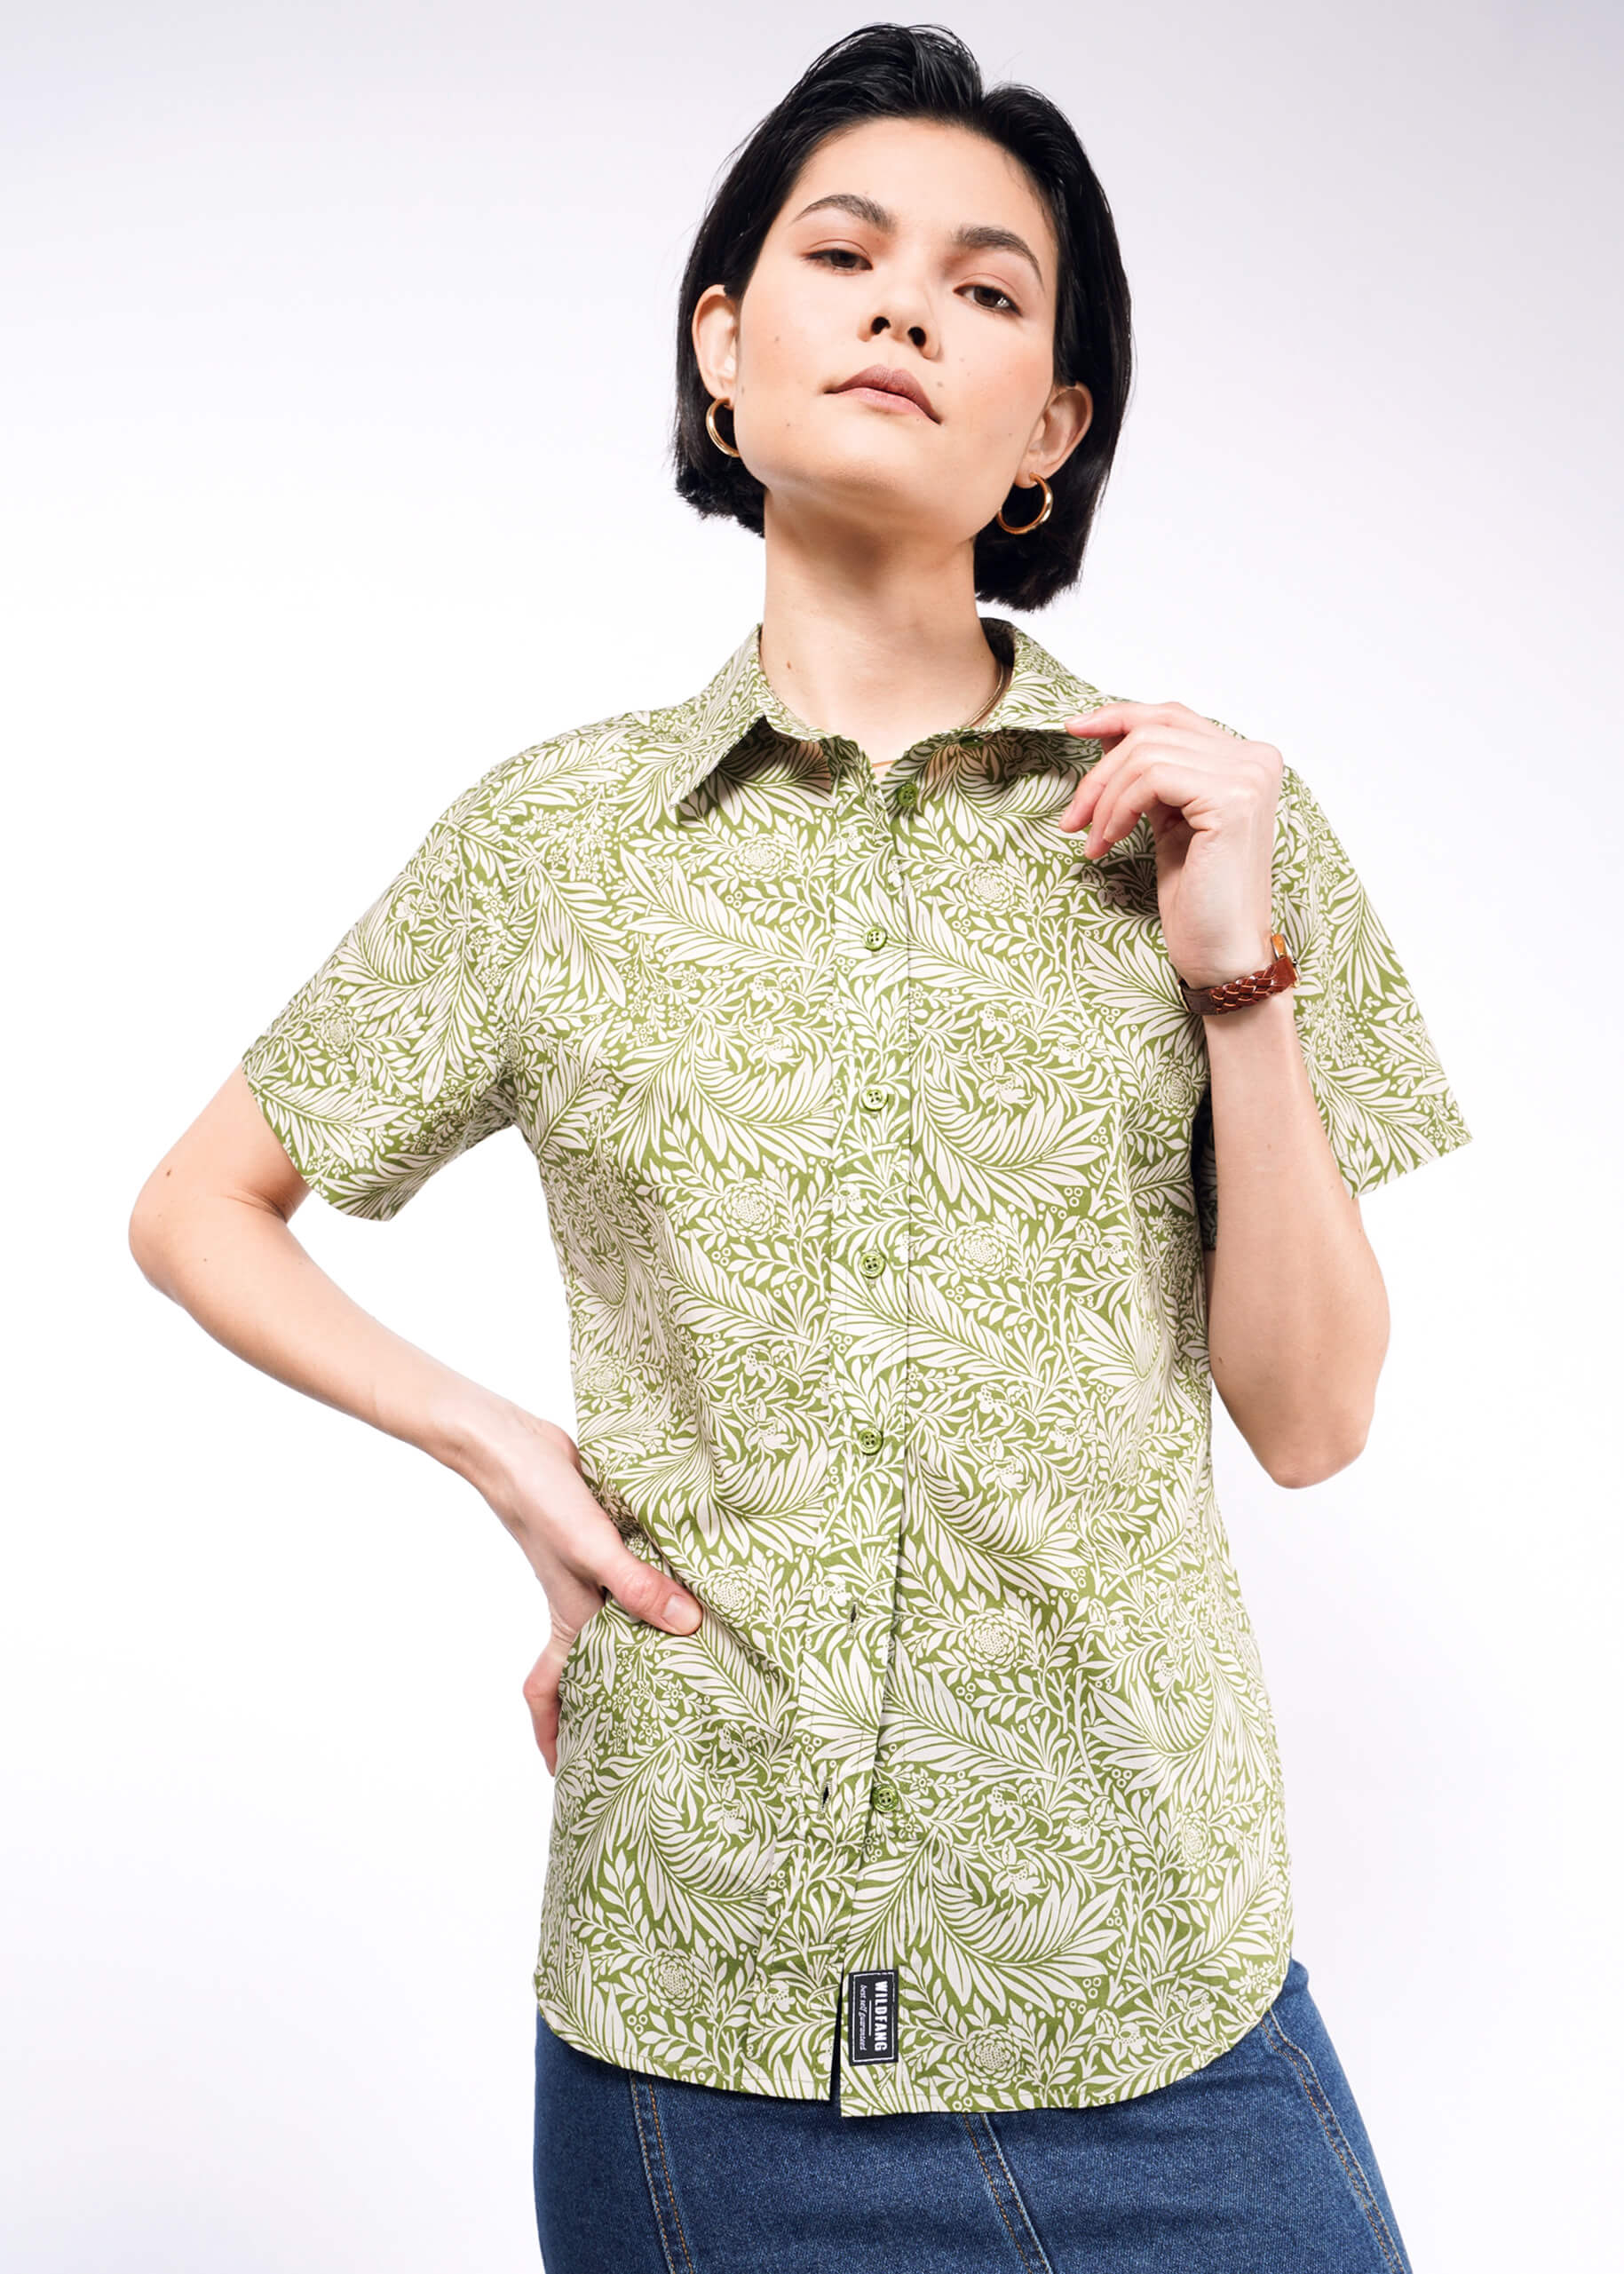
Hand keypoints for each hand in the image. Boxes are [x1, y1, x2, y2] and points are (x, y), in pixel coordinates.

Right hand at [470, 1404, 702, 1773]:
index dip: (551, 1736)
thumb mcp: (590, 1547)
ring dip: (642, 1638)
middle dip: (612, 1698)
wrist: (513, 1442)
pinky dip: (656, 1584)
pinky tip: (690, 1580)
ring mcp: (594, 1570)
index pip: (549, 1692)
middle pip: (593, 1665)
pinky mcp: (608, 1537)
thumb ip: (636, 1584)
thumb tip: (687, 1624)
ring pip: (618, 1619)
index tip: (563, 1774)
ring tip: (686, 1658)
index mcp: (570, 1618)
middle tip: (653, 1725)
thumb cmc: (538, 1500)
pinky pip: (635, 1574)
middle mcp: (582, 1601)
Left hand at [1058, 701, 1283, 991]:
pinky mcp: (1231, 800)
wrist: (1221, 954)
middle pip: (1153, 730)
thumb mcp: (1166, 819)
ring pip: (1146, 753)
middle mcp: (1256, 759)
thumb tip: (1106, 731)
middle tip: (1074, 818)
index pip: (1172, 716)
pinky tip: (1109, 843)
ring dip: (1105, 798)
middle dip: (1101, 772)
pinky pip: (1151, 779)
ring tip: (1095, 840)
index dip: (1119, 716)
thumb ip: (1149, 773)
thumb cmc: (1198, 898)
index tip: (1076, 727)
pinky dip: (1118, 809)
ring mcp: (1248, 777)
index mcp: (1247, 760)